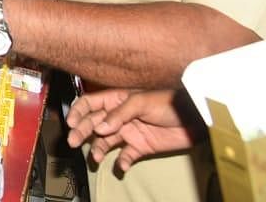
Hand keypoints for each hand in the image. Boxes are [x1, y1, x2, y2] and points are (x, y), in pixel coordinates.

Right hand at [66, 89, 199, 171]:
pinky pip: (126, 156)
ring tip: (96, 158)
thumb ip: (119, 114)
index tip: (71, 123)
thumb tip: (99, 128)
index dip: (78, 112)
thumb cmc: (168, 102)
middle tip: (73, 142)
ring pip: (106, 141)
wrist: (194, 118)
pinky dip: (122, 162)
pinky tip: (121, 165)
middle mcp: (118, 116)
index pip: (90, 104)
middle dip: (82, 132)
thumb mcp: (141, 102)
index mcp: (116, 100)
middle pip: (93, 124)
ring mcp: (129, 131)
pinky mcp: (140, 146)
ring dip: (99, 149)